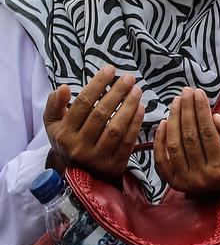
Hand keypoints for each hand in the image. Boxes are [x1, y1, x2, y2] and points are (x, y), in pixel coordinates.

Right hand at [44, 64, 144, 179]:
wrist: (77, 175)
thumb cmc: (67, 141)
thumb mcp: (53, 125)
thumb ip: (54, 105)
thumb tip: (62, 87)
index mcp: (64, 134)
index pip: (82, 104)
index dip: (97, 84)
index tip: (110, 69)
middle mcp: (79, 147)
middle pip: (101, 114)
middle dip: (117, 93)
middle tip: (129, 78)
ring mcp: (98, 158)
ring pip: (116, 128)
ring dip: (129, 107)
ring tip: (137, 90)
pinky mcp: (114, 165)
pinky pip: (128, 142)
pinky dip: (136, 124)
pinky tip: (141, 108)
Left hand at [155, 88, 219, 208]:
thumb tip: (216, 117)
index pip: (208, 133)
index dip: (202, 111)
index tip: (199, 93)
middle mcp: (202, 177)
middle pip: (189, 138)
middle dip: (186, 111)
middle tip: (185, 92)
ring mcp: (186, 181)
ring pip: (174, 146)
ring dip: (173, 121)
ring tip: (176, 102)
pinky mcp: (174, 183)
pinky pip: (161, 160)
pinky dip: (159, 141)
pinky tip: (163, 122)